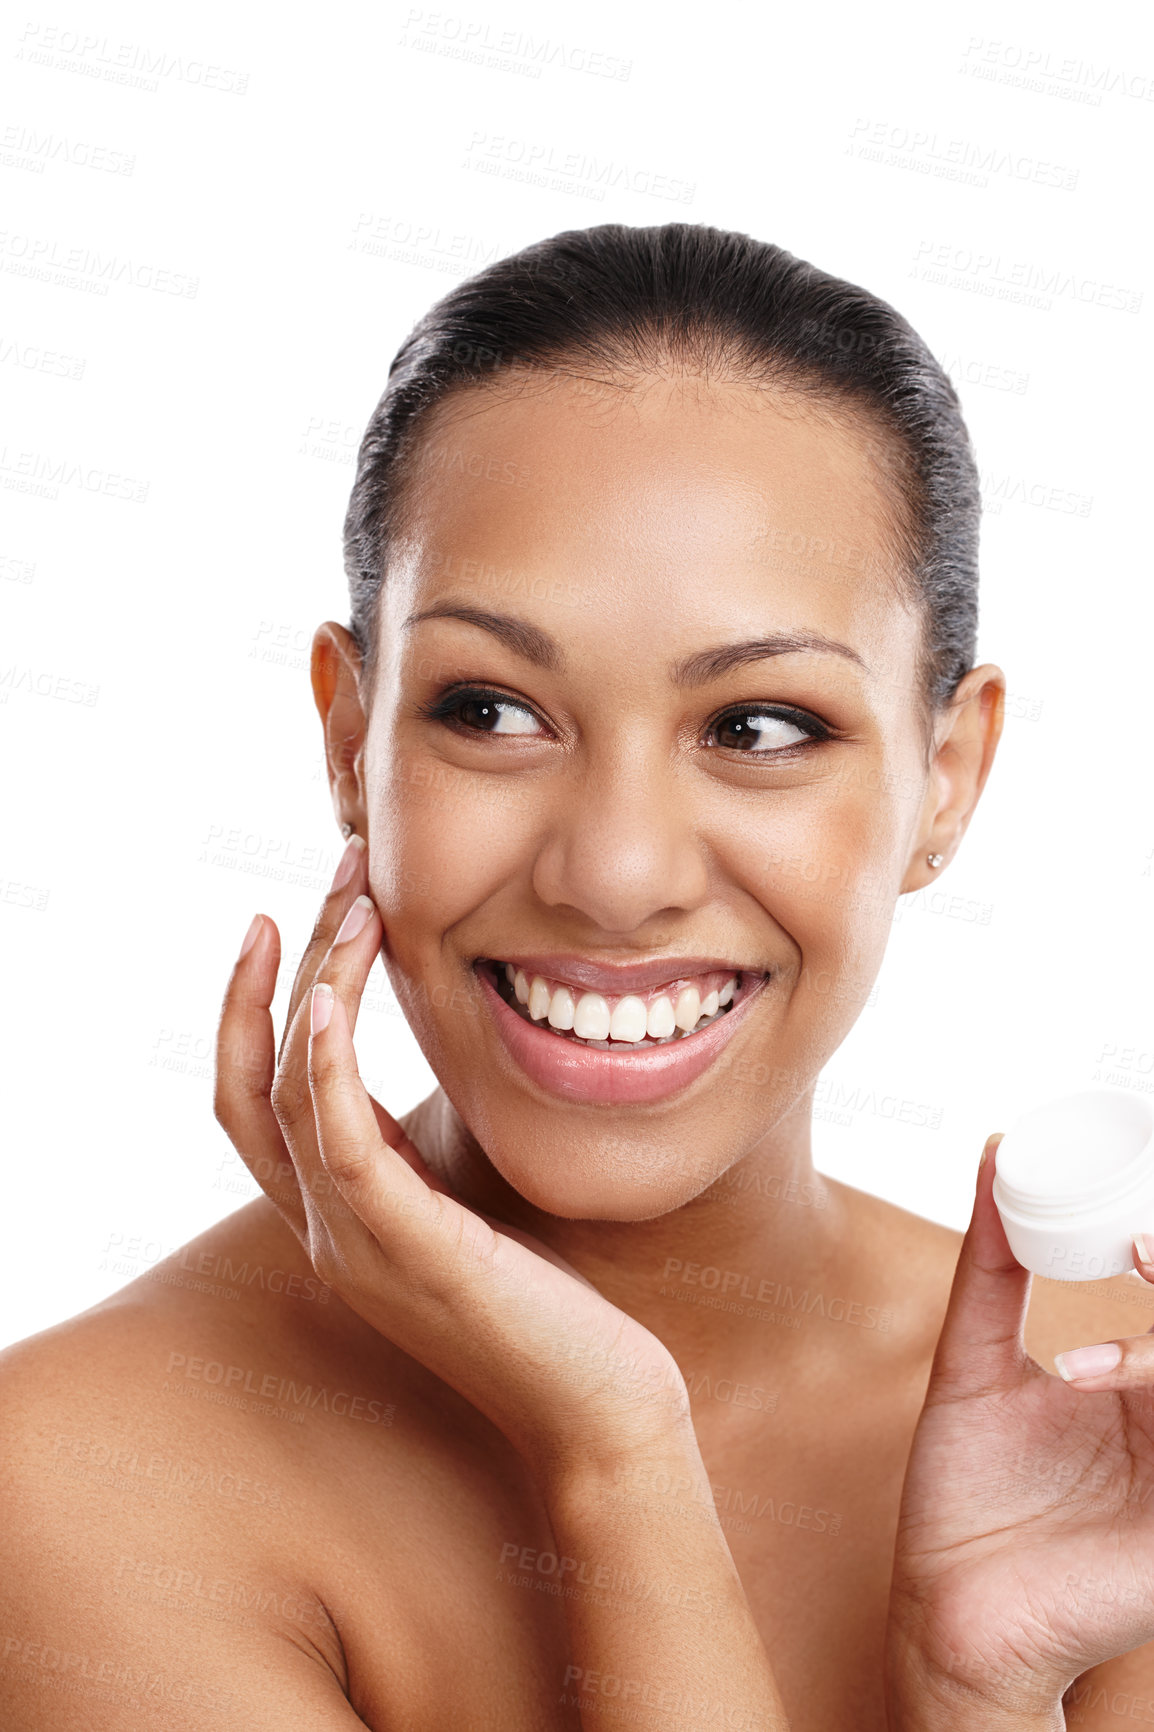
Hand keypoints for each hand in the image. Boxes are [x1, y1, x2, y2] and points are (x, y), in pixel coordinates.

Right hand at [212, 839, 690, 1480]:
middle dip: (284, 969)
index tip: (276, 919)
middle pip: (257, 1081)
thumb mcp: (474, 1205)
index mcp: (340, 1218)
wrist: (602, 1410)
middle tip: (335, 876)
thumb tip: (443, 1055)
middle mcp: (327, 1232)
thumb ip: (431, 1146)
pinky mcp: (410, 1252)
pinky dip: (325, 1067)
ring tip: (352, 903)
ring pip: (291, 1095)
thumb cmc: (555, 1305)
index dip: (247, 1008)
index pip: (253, 1100)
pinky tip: (337, 998)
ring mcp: (358, 1247)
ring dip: (314, 986)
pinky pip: (338, 1147)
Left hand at [885, 1134, 1153, 1723]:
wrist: (945, 1607)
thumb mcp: (974, 1361)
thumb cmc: (965, 1493)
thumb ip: (993, 1267)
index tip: (1129, 1222)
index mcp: (1147, 1391)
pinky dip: (1149, 1385)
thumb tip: (993, 1157)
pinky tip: (1094, 1379)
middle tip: (1138, 1242)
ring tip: (1118, 1294)